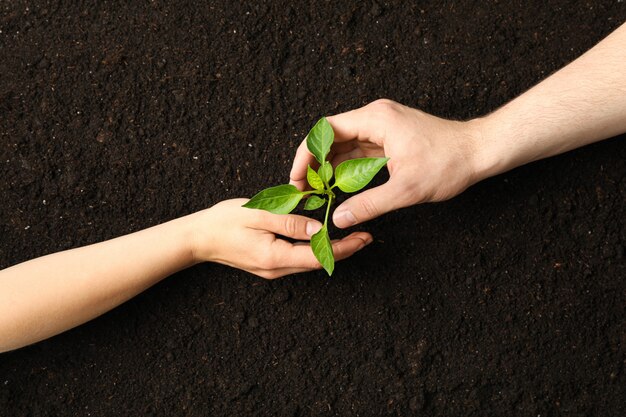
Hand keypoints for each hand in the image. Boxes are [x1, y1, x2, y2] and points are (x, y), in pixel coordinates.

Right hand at [190, 199, 372, 278]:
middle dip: (344, 250)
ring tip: (351, 236)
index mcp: (275, 257)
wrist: (198, 238)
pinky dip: (315, 249)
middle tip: (366, 237)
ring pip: (309, 261)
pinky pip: (298, 258)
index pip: (319, 256)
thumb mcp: (257, 214)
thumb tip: (318, 228)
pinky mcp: (269, 264)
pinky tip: (322, 237)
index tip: (364, 238)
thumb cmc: (224, 222)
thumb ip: (289, 221)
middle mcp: (276, 269)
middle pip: (318, 262)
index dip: (344, 249)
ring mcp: (272, 270)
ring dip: (331, 250)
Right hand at [290, 99, 481, 227]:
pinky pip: (360, 149)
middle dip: (314, 162)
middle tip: (303, 188)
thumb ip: (368, 204)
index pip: (325, 130)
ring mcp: (383, 126)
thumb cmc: (448, 163)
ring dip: (330, 166)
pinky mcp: (390, 137)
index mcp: (376, 119)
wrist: (480, 151)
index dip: (306, 153)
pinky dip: (347, 166)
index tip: (297, 176)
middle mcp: (376, 117)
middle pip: (332, 136)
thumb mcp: (406, 189)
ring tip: (317, 190)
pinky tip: (339, 185)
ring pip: (345, 144)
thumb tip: (338, 218)